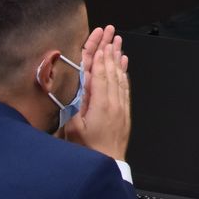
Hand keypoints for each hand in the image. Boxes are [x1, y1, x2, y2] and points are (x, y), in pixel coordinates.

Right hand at [64, 25, 131, 161]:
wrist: (108, 165)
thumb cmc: (87, 151)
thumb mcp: (73, 130)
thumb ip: (76, 106)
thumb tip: (80, 88)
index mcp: (99, 104)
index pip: (99, 74)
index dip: (99, 58)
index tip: (100, 43)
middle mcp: (113, 101)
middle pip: (111, 71)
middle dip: (110, 50)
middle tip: (111, 33)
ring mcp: (121, 106)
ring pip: (120, 77)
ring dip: (118, 58)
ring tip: (118, 43)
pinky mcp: (125, 112)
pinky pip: (125, 87)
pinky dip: (124, 74)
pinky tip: (124, 65)